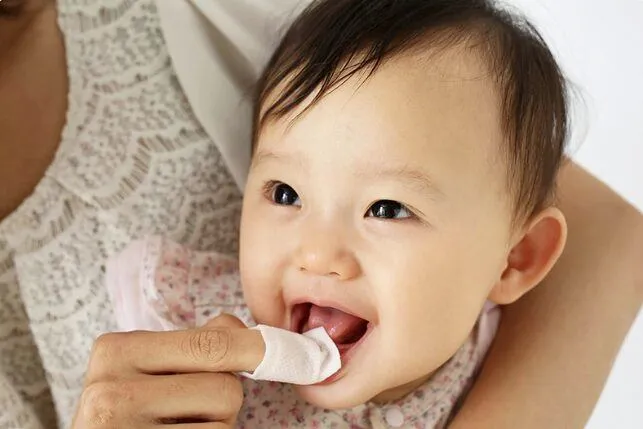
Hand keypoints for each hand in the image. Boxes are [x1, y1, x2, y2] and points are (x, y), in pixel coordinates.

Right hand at [72, 314, 264, 427]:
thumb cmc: (128, 411)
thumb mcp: (142, 368)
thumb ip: (189, 344)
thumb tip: (243, 329)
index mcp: (116, 350)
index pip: (213, 341)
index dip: (254, 350)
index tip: (280, 353)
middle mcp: (112, 390)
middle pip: (224, 385)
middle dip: (225, 396)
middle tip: (193, 406)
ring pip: (224, 419)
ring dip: (218, 424)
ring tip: (179, 425)